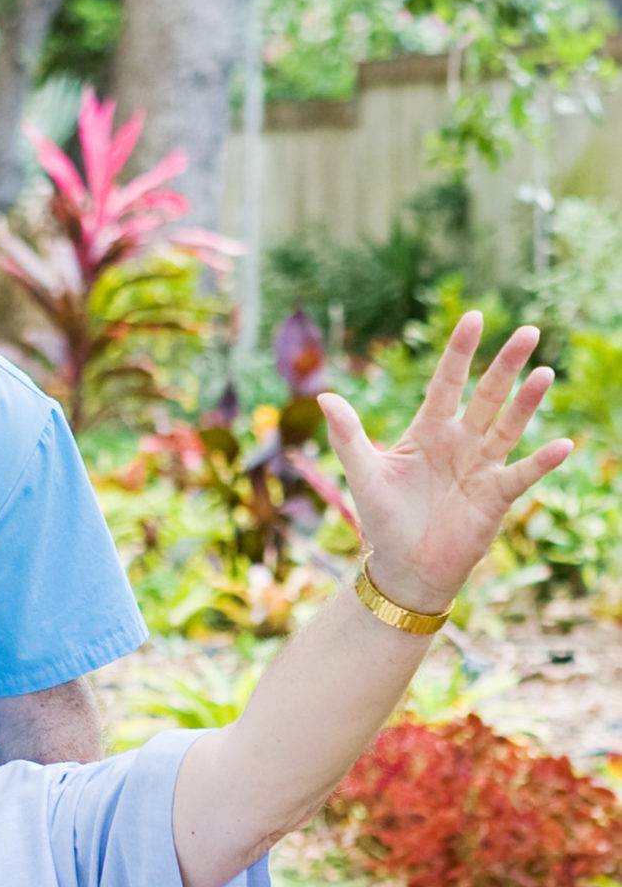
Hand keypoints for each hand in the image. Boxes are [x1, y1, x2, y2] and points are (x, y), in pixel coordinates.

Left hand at [318, 314, 571, 612]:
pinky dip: (541, 461)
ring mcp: (481, 467)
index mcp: (428, 431)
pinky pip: (522, 474)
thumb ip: (348, 437)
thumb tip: (324, 395)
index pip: (446, 383)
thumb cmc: (384, 520)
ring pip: (507, 427)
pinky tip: (563, 445)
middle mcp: (460, 442)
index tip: (473, 318)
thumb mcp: (364, 476)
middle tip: (528, 332)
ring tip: (544, 374)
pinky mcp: (496, 496)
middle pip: (486, 396)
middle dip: (505, 365)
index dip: (459, 352)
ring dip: (526, 403)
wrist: (406, 568)